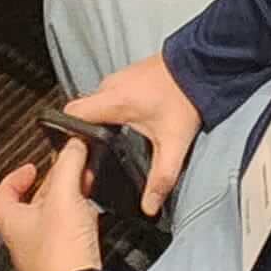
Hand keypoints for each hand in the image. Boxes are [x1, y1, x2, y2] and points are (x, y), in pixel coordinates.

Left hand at [0, 138, 102, 270]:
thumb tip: (74, 145)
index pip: (1, 197)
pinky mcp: (65, 269)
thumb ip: (68, 164)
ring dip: (67, 203)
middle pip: (31, 207)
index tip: (29, 167)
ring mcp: (44, 258)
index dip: (13, 178)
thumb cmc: (59, 256)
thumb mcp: (64, 195)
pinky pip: (69, 240)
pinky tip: (93, 220)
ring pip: (52, 222)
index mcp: (13, 224)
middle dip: (50, 186)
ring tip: (83, 189)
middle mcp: (25, 243)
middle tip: (66, 172)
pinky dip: (80, 224)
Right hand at [65, 52, 201, 215]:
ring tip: (111, 141)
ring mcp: (119, 78)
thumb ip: (161, 178)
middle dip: (86, 133)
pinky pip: (109, 96)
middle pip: (82, 111)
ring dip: (100, 121)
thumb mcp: (174, 143)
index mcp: (113, 100)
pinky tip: (126, 125)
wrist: (201, 65)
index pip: (72, 112)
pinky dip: (112, 110)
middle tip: (95, 154)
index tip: (76, 153)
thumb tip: (149, 206)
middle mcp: (111, 86)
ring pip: (96, 104)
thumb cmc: (186, 97)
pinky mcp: (128, 77)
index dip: (68, 133)